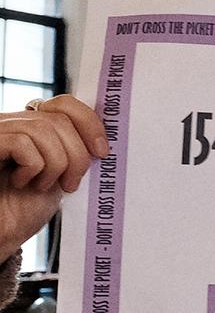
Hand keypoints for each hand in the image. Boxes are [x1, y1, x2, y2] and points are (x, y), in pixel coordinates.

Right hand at [0, 97, 107, 255]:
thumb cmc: (24, 208)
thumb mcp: (59, 174)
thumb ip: (74, 151)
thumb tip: (105, 138)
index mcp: (31, 126)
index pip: (64, 104)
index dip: (89, 122)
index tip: (102, 152)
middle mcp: (11, 123)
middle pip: (58, 118)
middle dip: (76, 154)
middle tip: (71, 184)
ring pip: (43, 128)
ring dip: (56, 163)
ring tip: (44, 186)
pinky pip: (21, 142)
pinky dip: (33, 166)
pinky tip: (22, 183)